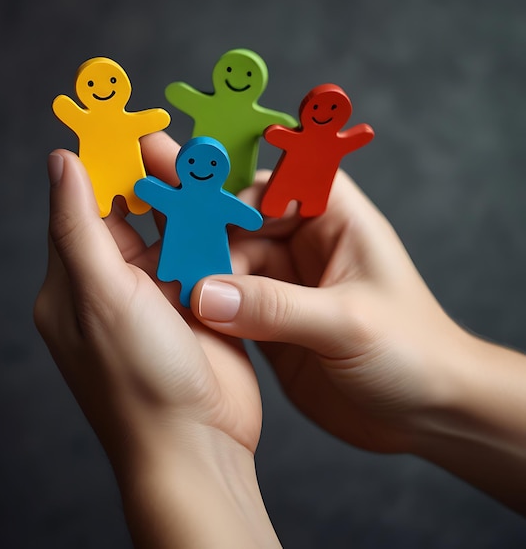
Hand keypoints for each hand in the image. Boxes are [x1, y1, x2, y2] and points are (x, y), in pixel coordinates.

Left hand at [33, 134, 279, 547]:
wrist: (197, 442)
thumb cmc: (138, 378)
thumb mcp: (98, 295)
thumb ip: (79, 226)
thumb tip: (61, 161)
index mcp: (76, 282)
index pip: (83, 207)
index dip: (101, 165)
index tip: (123, 123)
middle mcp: (115, 285)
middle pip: (131, 215)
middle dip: (150, 179)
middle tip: (173, 138)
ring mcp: (159, 295)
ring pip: (172, 232)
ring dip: (188, 205)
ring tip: (205, 165)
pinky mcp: (199, 303)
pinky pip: (204, 255)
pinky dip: (214, 233)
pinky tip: (229, 208)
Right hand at [193, 170, 468, 453]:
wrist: (429, 417)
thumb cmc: (415, 354)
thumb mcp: (347, 323)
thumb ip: (276, 307)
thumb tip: (205, 294)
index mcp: (338, 222)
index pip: (281, 184)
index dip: (240, 193)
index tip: (201, 214)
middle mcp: (308, 247)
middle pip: (244, 226)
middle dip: (210, 242)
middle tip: (176, 266)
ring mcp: (287, 286)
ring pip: (231, 267)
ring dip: (203, 278)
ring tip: (172, 292)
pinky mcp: (272, 325)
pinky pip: (230, 307)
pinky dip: (207, 311)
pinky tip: (185, 316)